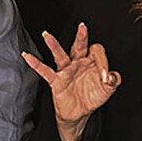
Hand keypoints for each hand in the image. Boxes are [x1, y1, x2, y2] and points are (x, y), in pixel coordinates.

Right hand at [23, 23, 120, 140]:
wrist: (80, 114)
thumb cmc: (93, 97)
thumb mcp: (108, 89)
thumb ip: (114, 80)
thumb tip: (111, 76)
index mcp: (91, 61)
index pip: (97, 52)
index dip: (103, 62)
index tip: (106, 77)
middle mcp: (78, 62)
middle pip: (79, 46)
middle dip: (81, 37)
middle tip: (82, 27)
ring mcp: (66, 71)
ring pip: (60, 55)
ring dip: (54, 46)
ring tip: (46, 35)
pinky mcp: (56, 81)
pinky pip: (45, 71)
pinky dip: (35, 64)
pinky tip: (27, 56)